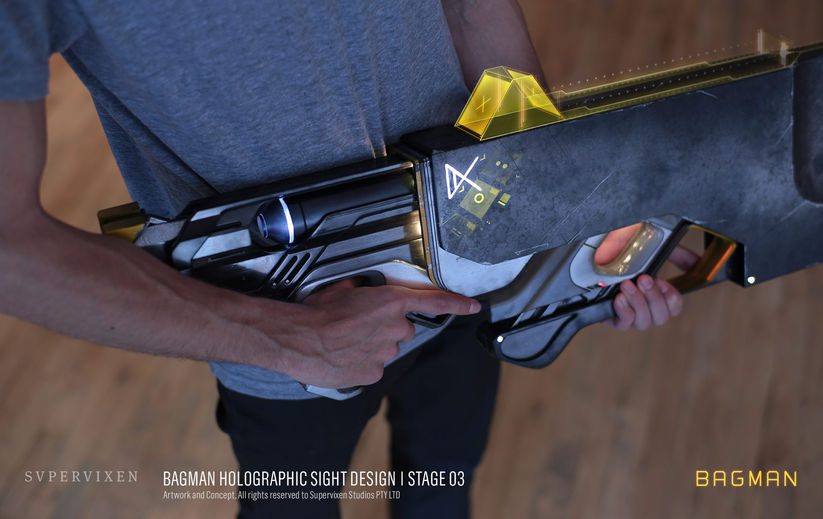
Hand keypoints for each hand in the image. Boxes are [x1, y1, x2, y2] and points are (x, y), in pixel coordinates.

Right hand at [270, 279, 479, 387]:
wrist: (297, 339)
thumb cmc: (316, 312)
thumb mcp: (343, 288)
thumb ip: (365, 290)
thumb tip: (365, 289)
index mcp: (391, 302)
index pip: (435, 302)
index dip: (457, 304)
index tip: (473, 307)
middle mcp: (394, 328)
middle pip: (402, 328)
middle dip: (387, 326)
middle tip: (360, 323)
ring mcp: (385, 353)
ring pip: (386, 348)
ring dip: (372, 344)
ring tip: (345, 339)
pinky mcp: (372, 373)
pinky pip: (373, 366)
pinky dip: (361, 361)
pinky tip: (342, 355)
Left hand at [594, 224, 698, 330]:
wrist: (595, 262)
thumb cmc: (626, 259)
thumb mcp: (654, 252)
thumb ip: (678, 255)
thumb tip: (698, 260)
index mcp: (657, 297)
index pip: (674, 308)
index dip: (672, 299)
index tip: (663, 282)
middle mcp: (645, 309)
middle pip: (660, 317)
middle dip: (654, 297)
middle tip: (644, 278)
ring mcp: (629, 316)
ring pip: (643, 322)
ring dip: (638, 302)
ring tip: (628, 285)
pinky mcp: (612, 319)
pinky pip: (623, 324)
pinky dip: (624, 311)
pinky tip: (619, 298)